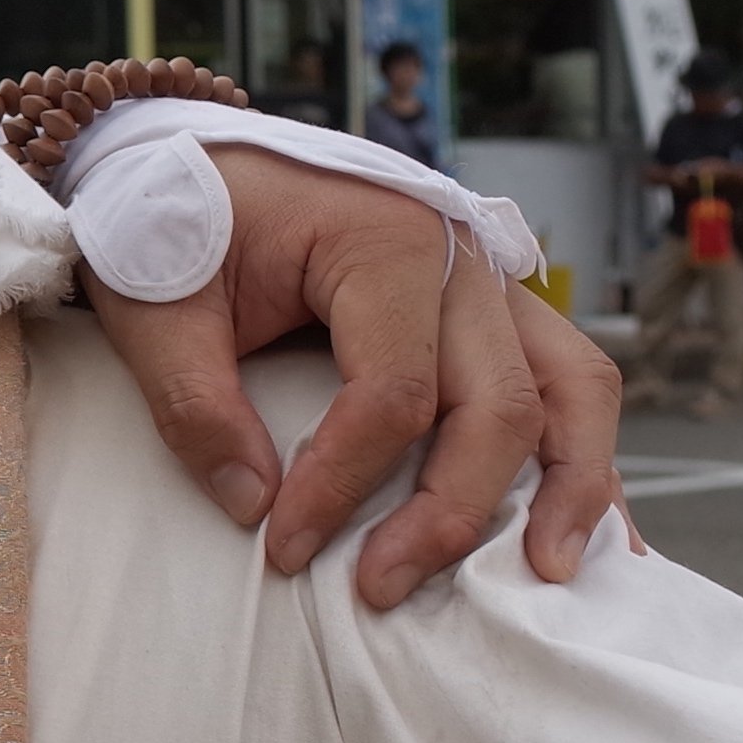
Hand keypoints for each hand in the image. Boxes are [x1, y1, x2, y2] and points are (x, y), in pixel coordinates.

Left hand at [86, 144, 625, 607]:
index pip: (394, 392)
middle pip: (500, 405)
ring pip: (572, 389)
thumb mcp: (155, 305)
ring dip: (572, 485)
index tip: (284, 547)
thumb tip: (251, 508)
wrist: (191, 152)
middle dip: (450, 511)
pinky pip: (565, 381)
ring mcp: (490, 281)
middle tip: (383, 590)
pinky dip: (581, 454)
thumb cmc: (175, 217)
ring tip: (545, 571)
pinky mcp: (490, 309)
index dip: (342, 484)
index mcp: (387, 239)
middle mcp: (463, 257)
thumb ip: (194, 404)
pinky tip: (587, 528)